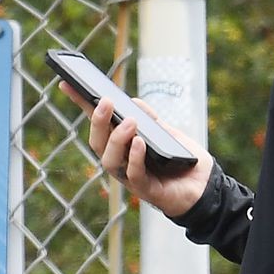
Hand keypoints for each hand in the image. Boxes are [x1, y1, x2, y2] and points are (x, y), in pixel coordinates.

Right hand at [61, 84, 212, 218]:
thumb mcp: (167, 132)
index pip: (98, 123)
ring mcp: (131, 177)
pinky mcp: (147, 191)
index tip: (67, 83)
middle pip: (98, 143)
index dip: (81, 104)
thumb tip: (133, 102)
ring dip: (116, 139)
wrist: (205, 187)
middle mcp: (121, 161)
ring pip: (110, 161)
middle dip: (98, 122)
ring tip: (130, 122)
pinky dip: (135, 158)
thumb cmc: (182, 160)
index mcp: (122, 144)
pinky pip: (134, 175)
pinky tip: (139, 143)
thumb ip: (150, 119)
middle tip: (106, 102)